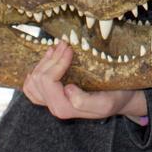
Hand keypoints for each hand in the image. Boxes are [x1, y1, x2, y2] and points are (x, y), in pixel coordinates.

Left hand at [23, 41, 147, 121]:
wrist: (119, 100)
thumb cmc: (114, 98)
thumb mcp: (105, 102)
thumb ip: (84, 101)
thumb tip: (67, 90)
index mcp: (64, 108)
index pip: (48, 82)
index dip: (57, 62)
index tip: (70, 49)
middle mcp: (54, 107)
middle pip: (38, 79)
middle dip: (51, 58)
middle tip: (65, 43)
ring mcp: (50, 102)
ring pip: (33, 81)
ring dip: (43, 62)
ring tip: (57, 48)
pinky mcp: (50, 96)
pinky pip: (31, 86)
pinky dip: (36, 71)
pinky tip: (46, 60)